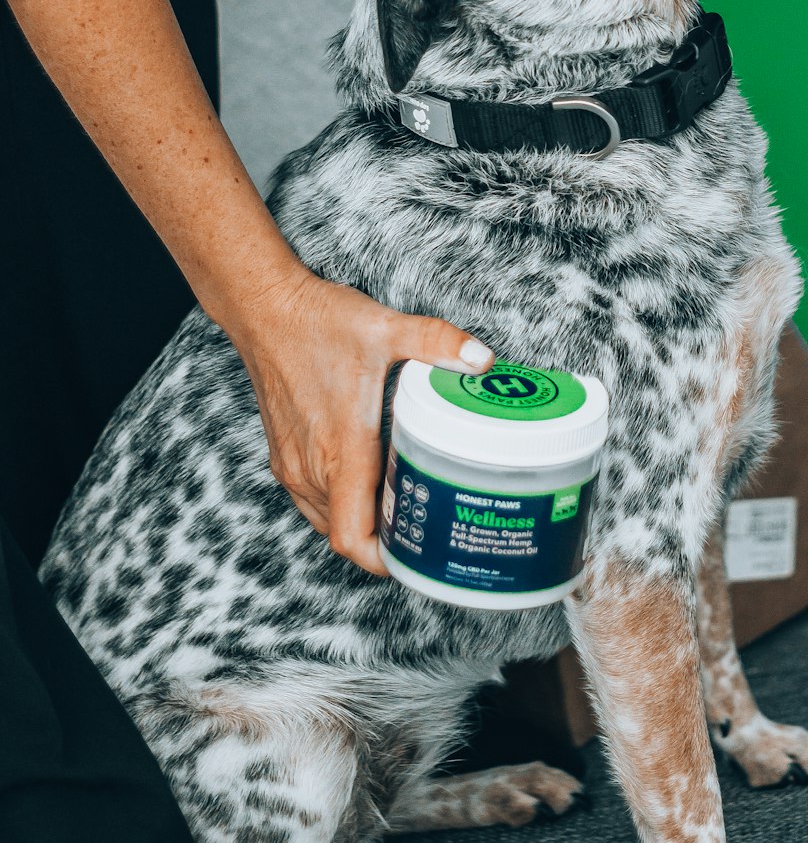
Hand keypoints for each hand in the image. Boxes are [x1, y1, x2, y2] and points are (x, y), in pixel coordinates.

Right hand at [230, 265, 493, 574]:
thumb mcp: (385, 328)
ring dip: (360, 520)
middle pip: (346, 533)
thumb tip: (484, 360)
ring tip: (401, 502)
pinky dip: (339, 502)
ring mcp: (291, 463)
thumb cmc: (318, 321)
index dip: (386, 559)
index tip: (418, 554)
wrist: (263, 308)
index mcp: (340, 450)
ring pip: (326, 519)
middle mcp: (311, 466)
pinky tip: (367, 477)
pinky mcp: (282, 454)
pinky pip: (311, 499)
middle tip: (426, 523)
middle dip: (385, 539)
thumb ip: (436, 343)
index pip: (354, 538)